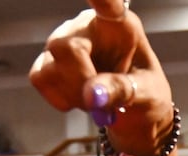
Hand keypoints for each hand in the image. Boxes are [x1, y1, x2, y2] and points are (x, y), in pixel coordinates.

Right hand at [30, 0, 172, 155]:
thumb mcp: (147, 94)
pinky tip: (80, 99)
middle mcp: (86, 26)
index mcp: (120, 26)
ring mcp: (63, 40)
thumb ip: (123, 90)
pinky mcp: (47, 61)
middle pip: (66, 48)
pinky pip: (40, 78)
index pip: (106, 2)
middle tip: (105, 104)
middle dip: (83, 84)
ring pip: (51, 67)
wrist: (134, 113)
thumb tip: (92, 94)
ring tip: (97, 101)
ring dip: (75, 95)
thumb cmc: (146, 93)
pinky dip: (61, 99)